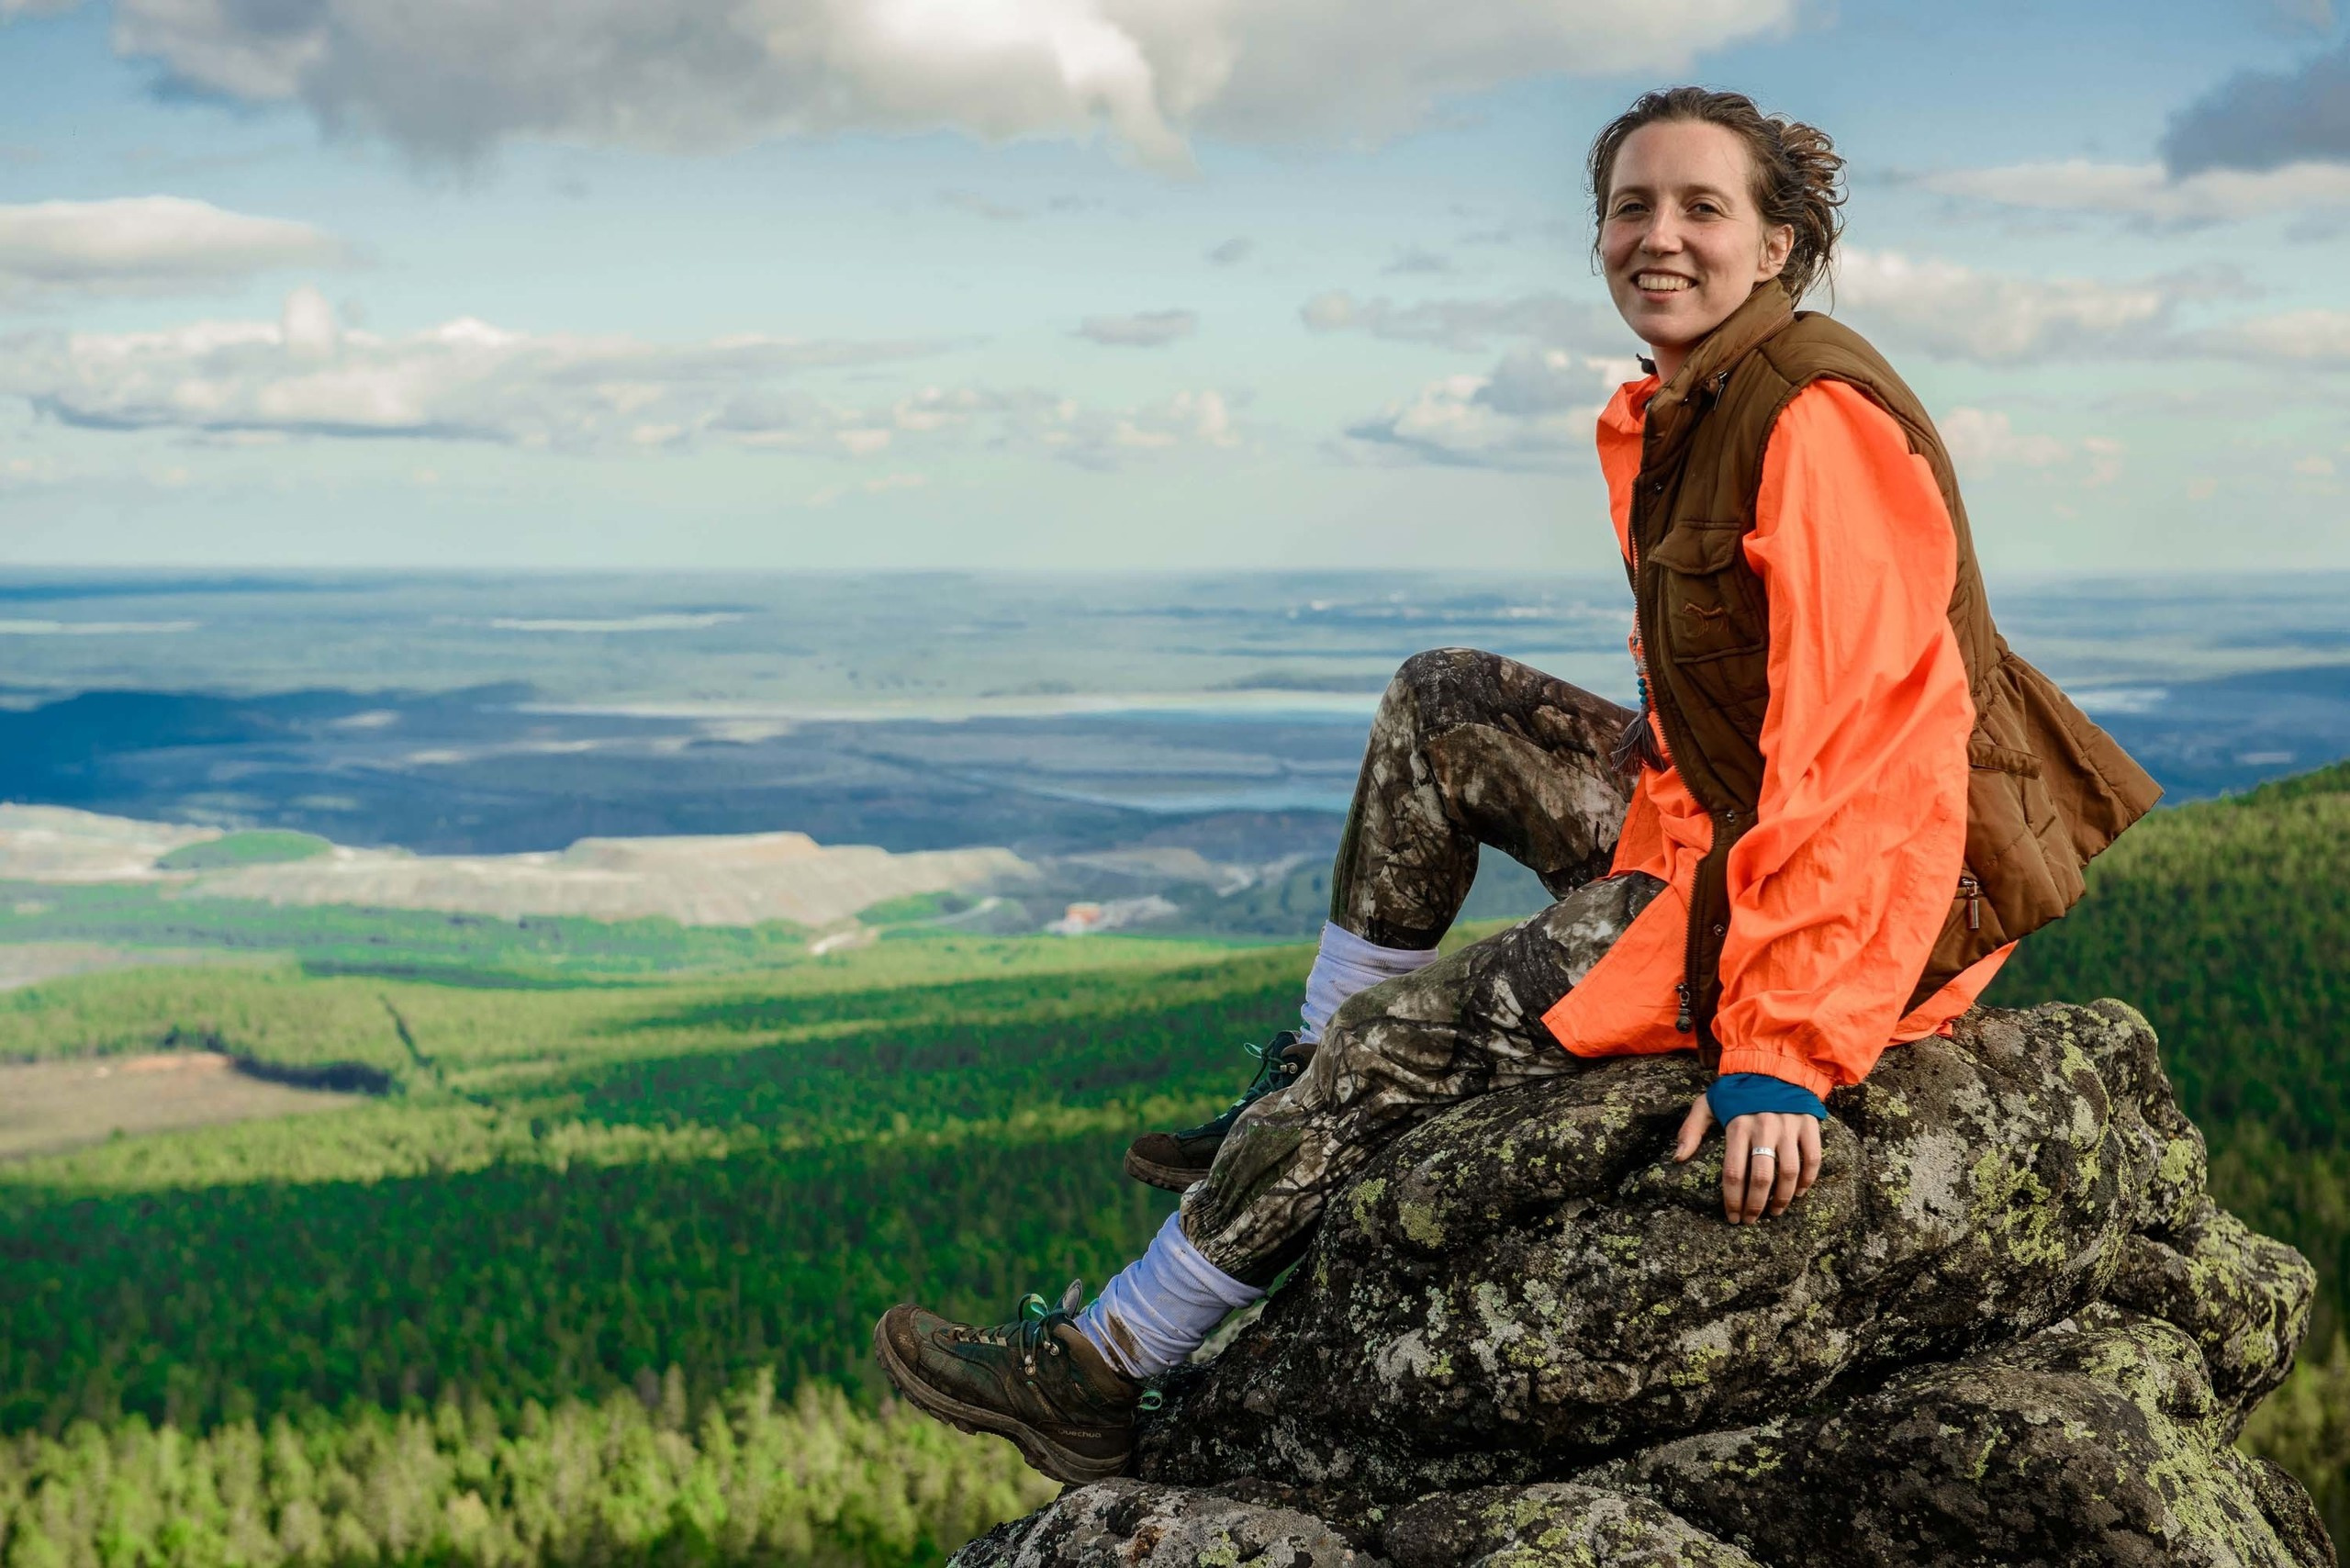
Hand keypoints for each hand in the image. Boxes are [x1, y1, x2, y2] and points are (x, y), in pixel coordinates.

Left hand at [1673, 1096, 1821, 1223]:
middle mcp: (1764, 1128)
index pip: (1733, 1173)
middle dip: (1755, 1205)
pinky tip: (1798, 1193)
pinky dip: (1808, 1180)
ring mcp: (1788, 1127)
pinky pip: (1812, 1159)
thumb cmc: (1736, 1091)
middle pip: (1761, 1178)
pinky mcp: (1809, 1125)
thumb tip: (1678, 1158)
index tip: (1732, 1217)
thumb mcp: (1707, 1103)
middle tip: (1750, 1220)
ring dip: (1782, 1198)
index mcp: (1737, 1125)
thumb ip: (1691, 1129)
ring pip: (1789, 1173)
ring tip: (1774, 1212)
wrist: (1773, 1065)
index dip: (1732, 1200)